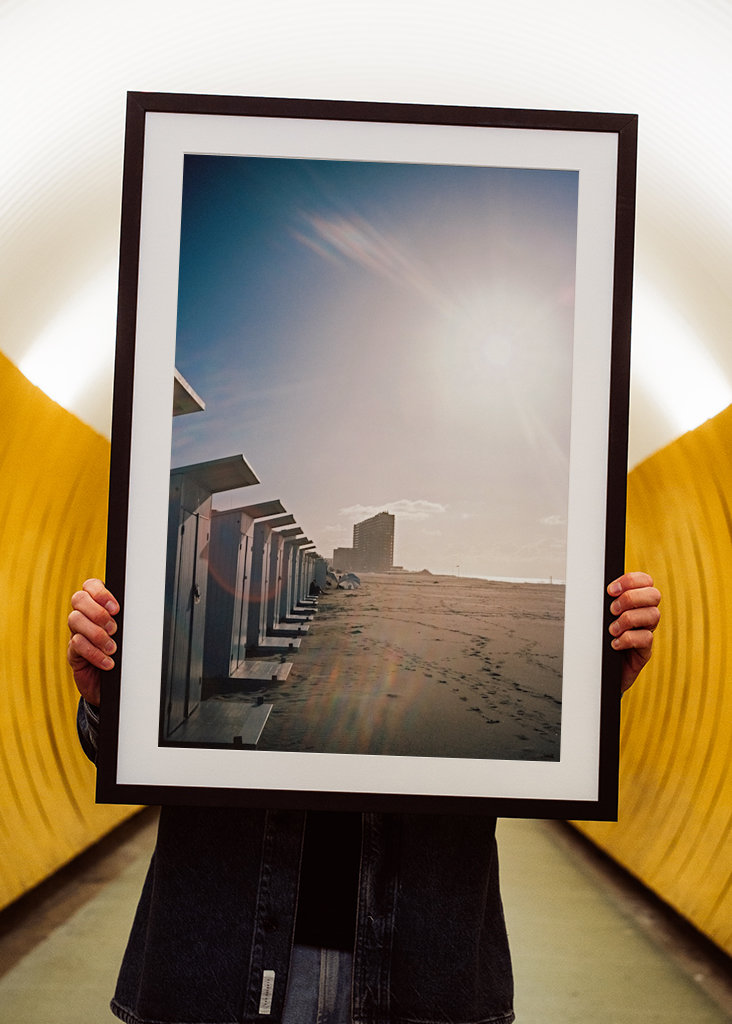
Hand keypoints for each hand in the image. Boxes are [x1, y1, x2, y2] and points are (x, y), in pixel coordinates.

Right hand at [67, 579, 119, 704]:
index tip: (116, 608)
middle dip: (97, 612)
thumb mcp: (130, 634)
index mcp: (99, 605)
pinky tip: (108, 662)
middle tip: (114, 628)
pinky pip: (77, 645)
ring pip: (75, 619)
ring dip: (97, 634)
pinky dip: (94, 653)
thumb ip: (131, 620)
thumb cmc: (126, 654)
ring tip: (113, 648)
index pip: (91, 585)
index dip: (100, 593)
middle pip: (79, 599)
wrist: (117, 684)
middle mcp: (85, 616)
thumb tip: (145, 608)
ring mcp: (77, 633)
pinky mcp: (73, 652)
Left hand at [607, 571, 660, 692]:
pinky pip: (646, 638)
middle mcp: (644, 615)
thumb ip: (603, 602)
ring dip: (628, 619)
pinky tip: (615, 643)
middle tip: (612, 610)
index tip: (611, 590)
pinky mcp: (645, 651)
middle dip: (630, 598)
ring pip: (653, 615)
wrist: (599, 671)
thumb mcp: (600, 618)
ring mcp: (646, 632)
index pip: (645, 581)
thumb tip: (591, 588)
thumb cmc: (599, 641)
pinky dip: (627, 639)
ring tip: (612, 629)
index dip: (630, 580)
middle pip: (654, 595)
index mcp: (635, 602)